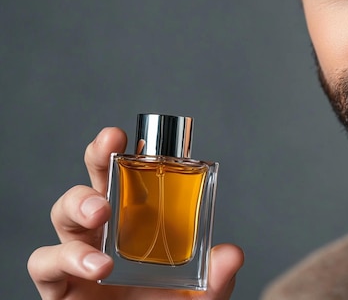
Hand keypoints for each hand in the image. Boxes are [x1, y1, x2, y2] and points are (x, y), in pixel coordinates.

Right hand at [28, 127, 243, 298]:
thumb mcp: (203, 295)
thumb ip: (217, 277)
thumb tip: (232, 254)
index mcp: (138, 226)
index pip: (129, 180)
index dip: (129, 154)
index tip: (134, 134)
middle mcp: (105, 235)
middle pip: (93, 183)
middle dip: (98, 158)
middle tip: (110, 147)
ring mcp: (79, 258)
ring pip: (62, 216)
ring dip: (79, 204)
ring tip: (102, 213)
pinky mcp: (60, 287)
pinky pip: (45, 264)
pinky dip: (65, 258)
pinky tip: (96, 265)